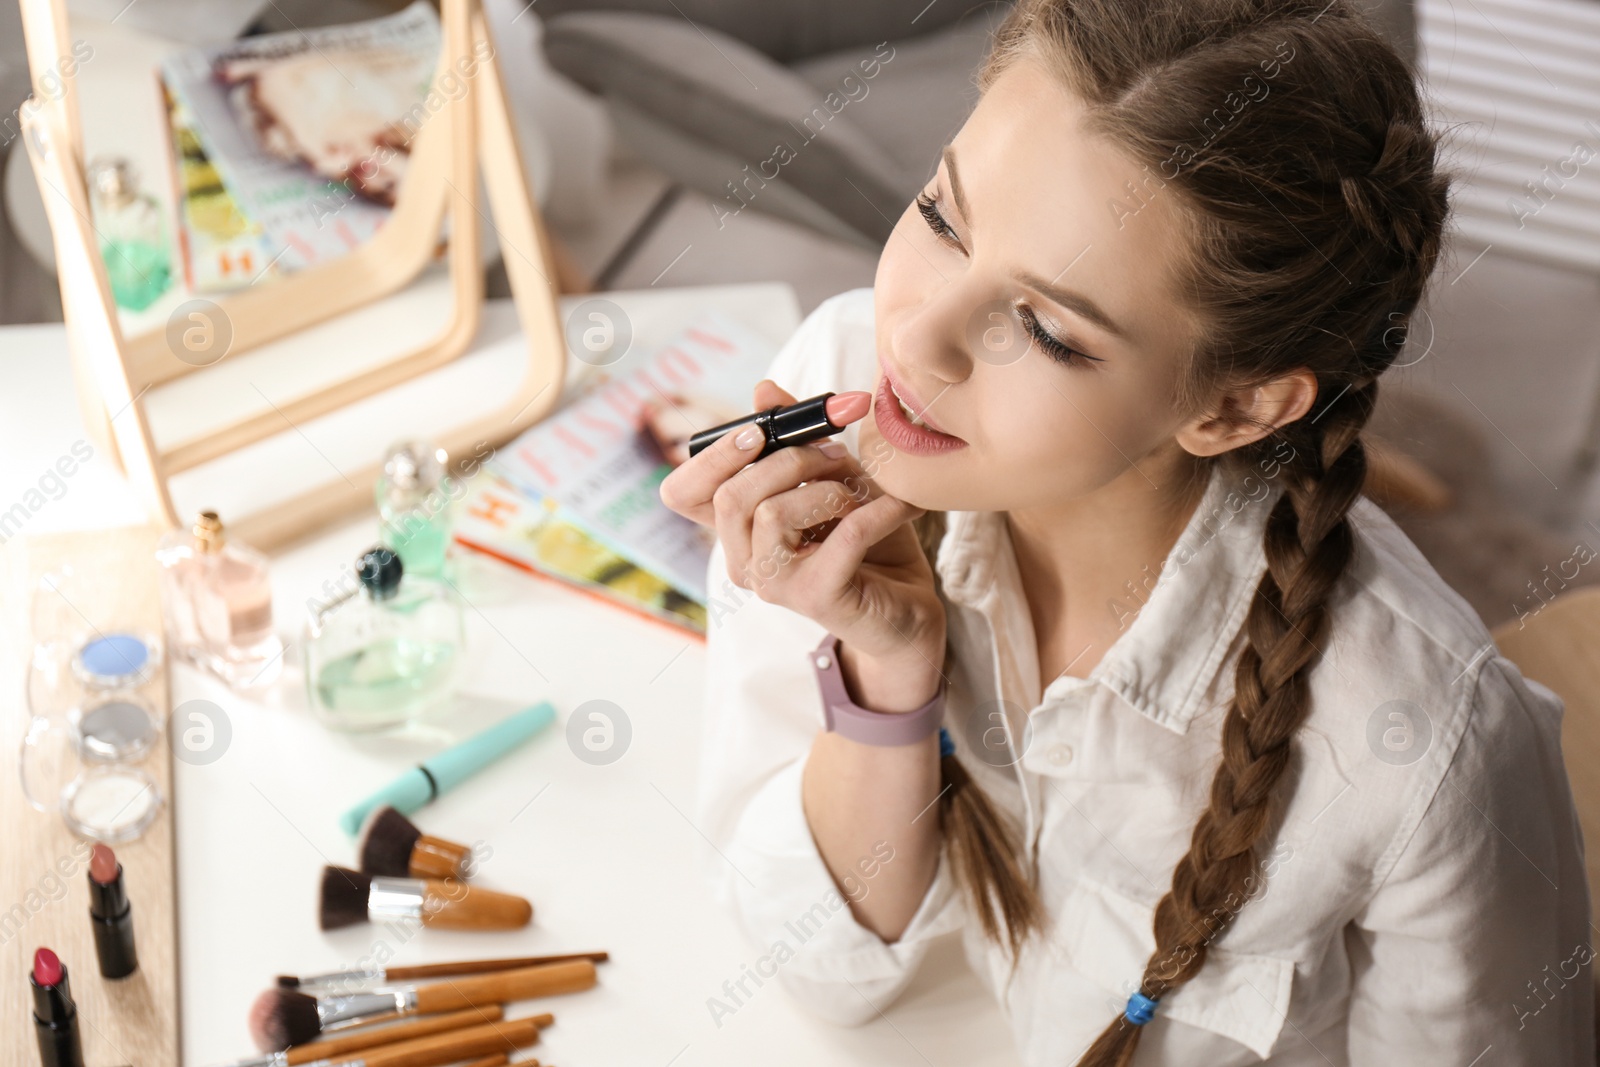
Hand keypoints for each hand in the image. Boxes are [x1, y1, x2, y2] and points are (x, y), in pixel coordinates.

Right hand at [659, 378, 946, 698]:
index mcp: (735, 528)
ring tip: (862, 490)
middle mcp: (743, 559)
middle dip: (788, 459)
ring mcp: (773, 584)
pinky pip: (841, 536)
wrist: (906, 610)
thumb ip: (797, 436)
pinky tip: (902, 506)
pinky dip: (878, 511)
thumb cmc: (865, 542)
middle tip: (836, 456)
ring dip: (828, 487)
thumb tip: (764, 388)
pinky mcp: (815, 598)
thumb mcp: (831, 478)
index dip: (710, 456)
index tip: (758, 432)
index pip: (681, 492)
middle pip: (731, 494)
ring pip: (772, 514)